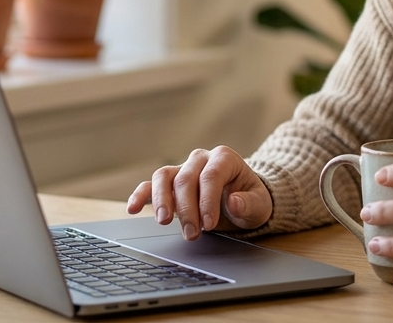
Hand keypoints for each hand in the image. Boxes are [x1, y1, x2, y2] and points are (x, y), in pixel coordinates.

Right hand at [126, 146, 272, 240]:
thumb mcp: (260, 205)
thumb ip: (249, 203)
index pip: (211, 175)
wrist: (242, 201)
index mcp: (224, 158)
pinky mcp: (170, 183)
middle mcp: (200, 159)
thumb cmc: (250, 200)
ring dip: (161, 200)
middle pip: (186, 179)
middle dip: (187, 209)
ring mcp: (183, 169)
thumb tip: (233, 201)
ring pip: (164, 177)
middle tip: (192, 234)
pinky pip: (150, 185)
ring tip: (164, 222)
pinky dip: (140, 195)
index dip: (207, 200)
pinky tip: (132, 208)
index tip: (208, 224)